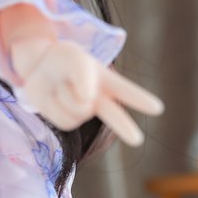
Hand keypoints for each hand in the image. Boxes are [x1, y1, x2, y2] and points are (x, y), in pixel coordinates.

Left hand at [10, 36, 163, 147]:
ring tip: (61, 84)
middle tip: (137, 139)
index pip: (125, 90)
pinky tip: (53, 97)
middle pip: (114, 115)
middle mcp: (98, 99)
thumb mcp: (76, 58)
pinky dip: (54, 106)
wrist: (39, 66)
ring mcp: (83, 111)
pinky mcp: (67, 121)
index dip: (140, 99)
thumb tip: (87, 100)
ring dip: (65, 95)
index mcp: (107, 81)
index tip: (157, 108)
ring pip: (78, 110)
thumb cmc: (64, 59)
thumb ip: (84, 77)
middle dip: (124, 126)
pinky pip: (63, 119)